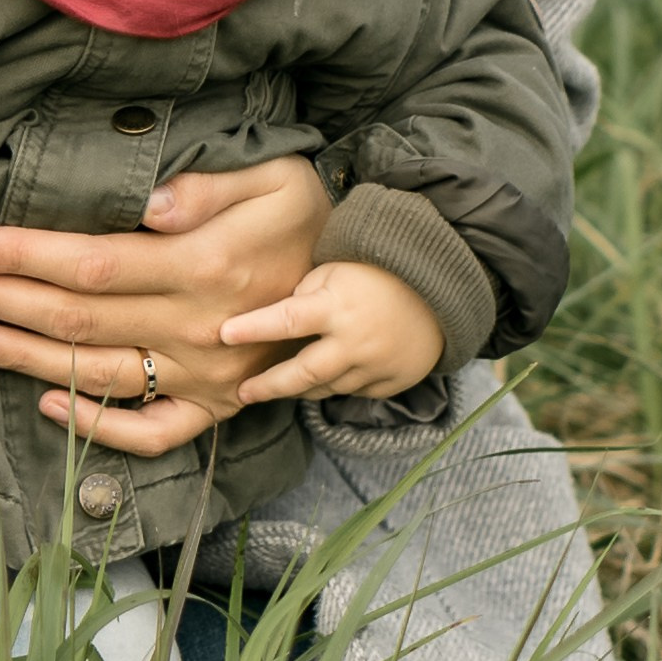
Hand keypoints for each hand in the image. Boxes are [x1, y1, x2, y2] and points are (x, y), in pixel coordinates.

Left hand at [0, 155, 332, 458]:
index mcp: (204, 269)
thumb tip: (151, 206)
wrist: (375, 288)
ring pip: (96, 375)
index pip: (93, 266)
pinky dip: (95, 426)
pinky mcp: (217, 409)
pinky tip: (44, 405)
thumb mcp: (278, 181)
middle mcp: (196, 331)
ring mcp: (205, 378)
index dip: (26, 257)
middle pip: (76, 320)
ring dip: (20, 359)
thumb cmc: (312, 218)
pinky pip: (150, 433)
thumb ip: (210, 190)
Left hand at [217, 259, 445, 405]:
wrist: (438, 290)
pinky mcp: (390, 383)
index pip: (287, 320)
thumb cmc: (376, 270)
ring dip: (297, 389)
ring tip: (271, 388)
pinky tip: (317, 381)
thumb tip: (273, 319)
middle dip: (268, 386)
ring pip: (325, 388)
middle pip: (302, 374)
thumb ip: (304, 294)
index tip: (223, 334)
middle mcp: (354, 343)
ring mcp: (374, 368)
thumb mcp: (335, 268)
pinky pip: (353, 392)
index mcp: (337, 307)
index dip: (253, 328)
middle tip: (240, 393)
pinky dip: (333, 386)